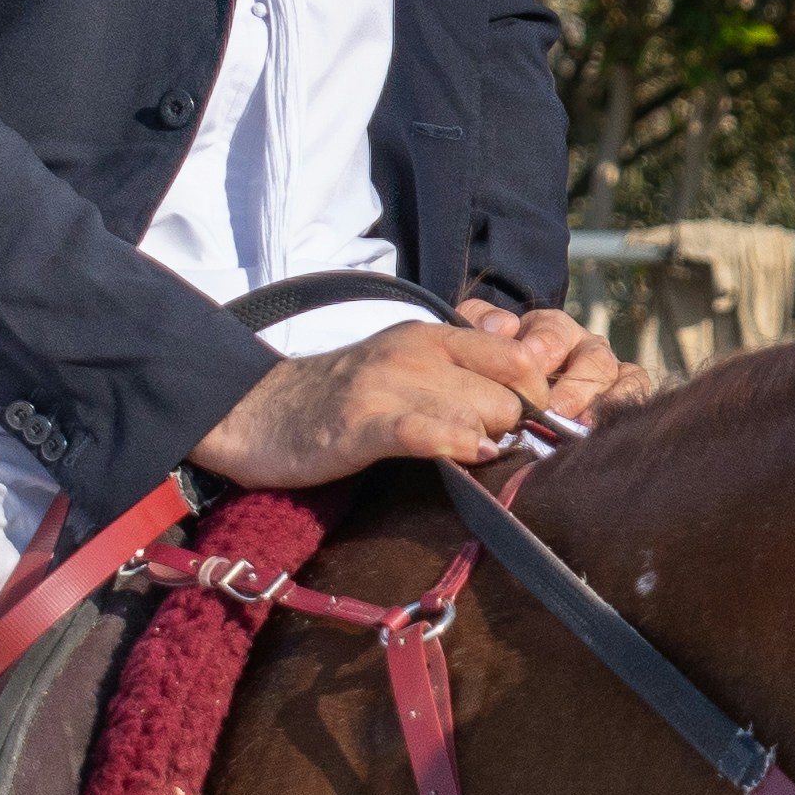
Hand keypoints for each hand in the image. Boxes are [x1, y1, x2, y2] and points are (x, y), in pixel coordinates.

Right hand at [196, 311, 575, 490]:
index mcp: (432, 336)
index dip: (534, 399)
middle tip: (493, 450)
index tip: (521, 427)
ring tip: (472, 459)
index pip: (521, 358)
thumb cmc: (341, 398)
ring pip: (481, 414)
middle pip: (510, 395)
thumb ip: (460, 367)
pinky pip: (432, 433)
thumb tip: (525, 382)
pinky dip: (457, 447)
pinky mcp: (365, 423)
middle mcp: (417, 352)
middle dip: (512, 429)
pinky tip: (464, 458)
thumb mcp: (405, 366)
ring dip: (487, 444)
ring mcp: (391, 385)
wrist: (259, 412)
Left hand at [448, 292, 639, 426]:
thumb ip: (481, 320)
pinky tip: (601, 428)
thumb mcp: (478, 335)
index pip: (554, 332)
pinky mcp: (626, 388)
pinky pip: (637, 390)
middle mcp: (584, 345)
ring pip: (619, 375)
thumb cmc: (497, 364)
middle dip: (574, 385)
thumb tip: (504, 326)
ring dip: (600, 401)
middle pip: (592, 358)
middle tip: (554, 409)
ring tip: (580, 425)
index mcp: (551, 328)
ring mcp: (608, 369)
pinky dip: (626, 403)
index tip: (529, 367)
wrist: (507, 384)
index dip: (543, 349)